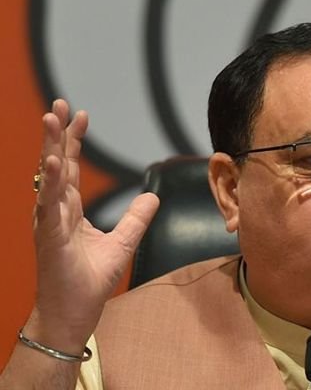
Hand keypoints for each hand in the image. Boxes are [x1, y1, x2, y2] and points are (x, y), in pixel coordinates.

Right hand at [24, 99, 158, 354]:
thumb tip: (153, 195)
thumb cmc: (88, 281)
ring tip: (51, 120)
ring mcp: (49, 222)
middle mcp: (56, 211)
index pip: (71, 168)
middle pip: (57, 164)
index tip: (80, 114)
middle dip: (57, 133)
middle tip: (58, 104)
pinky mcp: (49, 237)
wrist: (73, 313)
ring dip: (50, 147)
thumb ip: (135, 218)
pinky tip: (52, 161)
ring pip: (49, 178)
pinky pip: (49, 205)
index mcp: (70, 211)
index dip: (74, 141)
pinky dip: (50, 182)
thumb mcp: (123, 242)